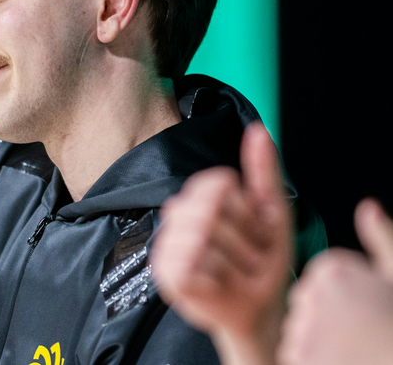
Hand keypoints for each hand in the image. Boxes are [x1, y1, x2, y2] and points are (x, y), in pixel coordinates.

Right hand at [151, 122, 291, 363]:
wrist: (259, 309)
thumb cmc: (264, 261)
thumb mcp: (271, 212)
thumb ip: (263, 170)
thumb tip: (258, 129)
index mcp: (200, 196)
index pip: (219, 182)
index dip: (245, 209)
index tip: (252, 228)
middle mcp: (178, 216)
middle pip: (210, 208)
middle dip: (242, 237)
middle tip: (247, 254)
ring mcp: (168, 245)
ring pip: (204, 237)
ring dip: (234, 261)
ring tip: (236, 271)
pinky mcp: (167, 274)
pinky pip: (195, 264)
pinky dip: (218, 278)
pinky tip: (221, 284)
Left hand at [278, 198, 392, 364]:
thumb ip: (382, 238)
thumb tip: (368, 207)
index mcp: (334, 269)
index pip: (321, 279)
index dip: (347, 297)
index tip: (368, 310)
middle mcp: (311, 292)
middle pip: (306, 302)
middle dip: (328, 315)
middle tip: (362, 332)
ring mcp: (302, 324)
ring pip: (299, 328)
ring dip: (318, 338)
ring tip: (354, 349)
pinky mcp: (295, 356)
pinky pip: (292, 353)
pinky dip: (310, 359)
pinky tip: (341, 360)